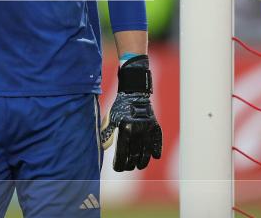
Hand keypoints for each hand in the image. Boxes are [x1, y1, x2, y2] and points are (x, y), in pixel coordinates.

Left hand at [100, 55, 162, 170]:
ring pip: (146, 151)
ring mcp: (147, 129)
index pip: (122, 152)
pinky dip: (157, 150)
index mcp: (125, 129)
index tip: (117, 168)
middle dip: (130, 164)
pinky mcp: (155, 126)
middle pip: (134, 155)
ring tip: (138, 166)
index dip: (119, 163)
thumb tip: (103, 148)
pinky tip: (155, 157)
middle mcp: (137, 131)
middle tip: (127, 168)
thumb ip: (107, 133)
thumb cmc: (120, 106)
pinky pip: (157, 141)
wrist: (135, 93)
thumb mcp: (111, 118)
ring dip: (143, 161)